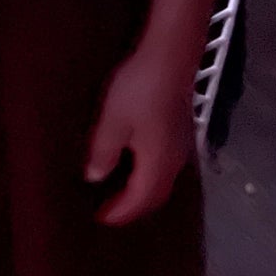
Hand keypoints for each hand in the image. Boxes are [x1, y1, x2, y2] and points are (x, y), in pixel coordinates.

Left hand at [85, 48, 195, 225]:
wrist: (169, 56)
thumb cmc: (137, 90)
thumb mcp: (112, 121)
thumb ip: (103, 153)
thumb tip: (94, 179)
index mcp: (157, 164)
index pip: (140, 200)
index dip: (120, 212)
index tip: (100, 219)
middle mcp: (174, 161)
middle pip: (155, 196)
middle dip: (133, 207)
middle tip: (109, 211)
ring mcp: (180, 146)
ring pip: (162, 181)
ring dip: (142, 192)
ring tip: (120, 193)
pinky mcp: (179, 130)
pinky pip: (164, 166)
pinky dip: (149, 175)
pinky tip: (135, 165)